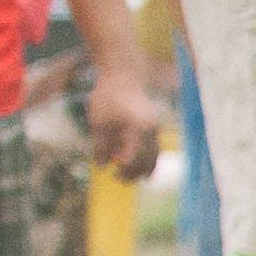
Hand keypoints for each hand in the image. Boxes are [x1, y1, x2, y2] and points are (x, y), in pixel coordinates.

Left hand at [83, 58, 164, 180]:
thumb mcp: (98, 121)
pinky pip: (155, 150)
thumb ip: (100, 144)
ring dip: (143, 169)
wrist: (123, 76)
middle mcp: (152, 130)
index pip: (134, 156)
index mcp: (138, 127)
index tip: (112, 173)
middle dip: (134, 172)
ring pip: (155, 157)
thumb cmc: (108, 97)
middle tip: (118, 179)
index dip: (124, 168)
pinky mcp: (155, 129)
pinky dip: (147, 160)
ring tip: (129, 177)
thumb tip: (101, 165)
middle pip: (147, 160)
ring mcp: (156, 129)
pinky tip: (137, 167)